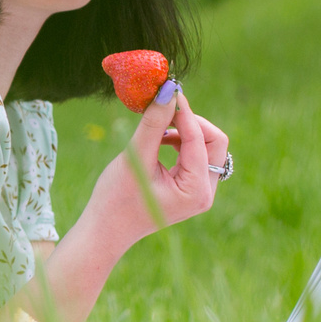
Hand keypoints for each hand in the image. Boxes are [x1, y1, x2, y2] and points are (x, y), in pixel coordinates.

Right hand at [78, 82, 230, 252]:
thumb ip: (154, 124)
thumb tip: (169, 90)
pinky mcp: (191, 188)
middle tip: (164, 110)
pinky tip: (159, 140)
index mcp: (196, 191)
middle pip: (215, 142)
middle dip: (191, 122)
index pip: (200, 139)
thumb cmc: (115, 198)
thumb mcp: (135, 158)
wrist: (105, 230)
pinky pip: (197, 156)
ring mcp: (200, 192)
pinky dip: (181, 142)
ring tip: (157, 128)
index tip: (167, 90)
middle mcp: (205, 193)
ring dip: (185, 131)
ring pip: (207, 147)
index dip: (184, 113)